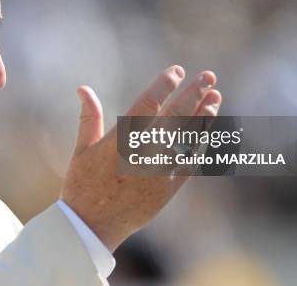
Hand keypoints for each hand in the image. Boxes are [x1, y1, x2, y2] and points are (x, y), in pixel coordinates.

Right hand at [60, 65, 221, 251]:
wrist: (93, 225)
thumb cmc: (83, 184)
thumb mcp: (82, 149)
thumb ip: (89, 117)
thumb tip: (83, 88)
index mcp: (120, 140)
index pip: (148, 103)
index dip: (165, 84)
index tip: (178, 71)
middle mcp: (143, 152)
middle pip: (175, 116)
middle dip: (194, 93)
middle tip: (209, 76)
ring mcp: (159, 170)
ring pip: (188, 137)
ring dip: (203, 116)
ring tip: (215, 98)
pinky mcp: (169, 187)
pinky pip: (191, 161)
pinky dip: (200, 143)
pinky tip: (207, 128)